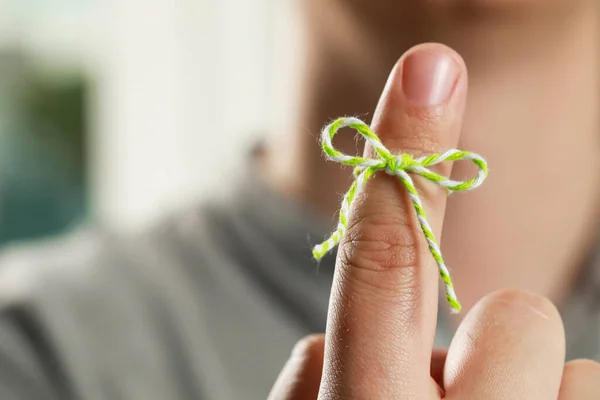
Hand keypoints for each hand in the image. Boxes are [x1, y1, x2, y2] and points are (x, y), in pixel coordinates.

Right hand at [267, 43, 599, 398]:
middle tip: (449, 387)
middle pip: (516, 312)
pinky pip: (586, 388)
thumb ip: (321, 373)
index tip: (427, 71)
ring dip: (514, 382)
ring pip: (556, 352)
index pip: (381, 267)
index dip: (402, 160)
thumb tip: (322, 342)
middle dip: (484, 336)